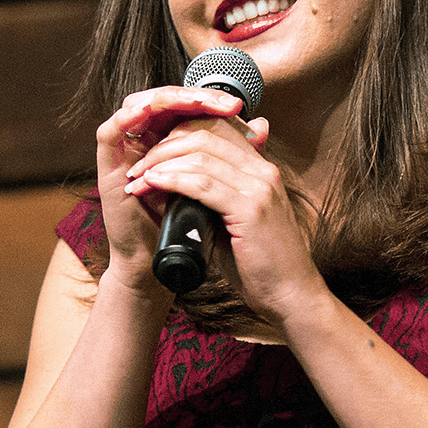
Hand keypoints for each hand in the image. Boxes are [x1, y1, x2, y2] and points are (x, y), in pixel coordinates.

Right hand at [95, 86, 246, 291]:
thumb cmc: (194, 226)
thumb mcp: (220, 185)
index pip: (187, 106)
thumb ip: (234, 154)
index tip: (239, 105)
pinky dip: (127, 117)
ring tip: (192, 100)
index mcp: (172, 142)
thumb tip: (262, 125)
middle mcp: (147, 141)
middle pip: (165, 101)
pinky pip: (109, 132)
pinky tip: (147, 110)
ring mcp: (125, 152)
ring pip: (138, 106)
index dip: (211, 100)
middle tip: (221, 102)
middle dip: (193, 96)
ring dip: (166, 99)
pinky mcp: (107, 166)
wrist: (170, 260)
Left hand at [122, 108, 326, 323]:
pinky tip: (152, 184)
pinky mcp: (250, 209)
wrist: (290, 295)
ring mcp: (259, 187)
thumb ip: (214, 201)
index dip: (178, 137)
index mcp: (261, 170)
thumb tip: (177, 189)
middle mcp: (263, 171)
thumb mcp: (236, 222)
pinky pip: (203, 184)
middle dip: (164, 147)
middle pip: (204, 136)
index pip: (215, 131)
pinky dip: (172, 180)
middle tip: (138, 166)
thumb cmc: (261, 264)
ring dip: (160, 164)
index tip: (152, 156)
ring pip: (200, 156)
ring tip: (137, 178)